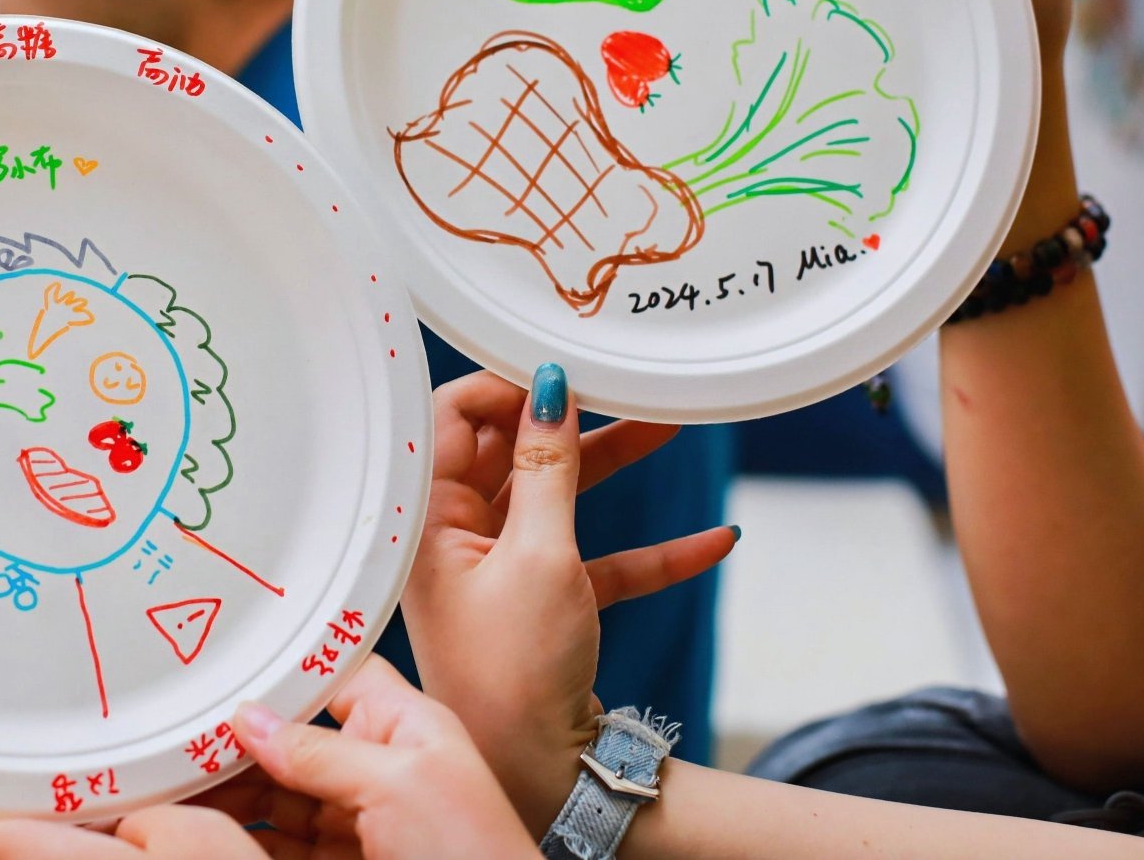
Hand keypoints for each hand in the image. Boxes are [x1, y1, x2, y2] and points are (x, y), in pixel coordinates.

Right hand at [0, 658, 535, 859]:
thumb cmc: (485, 853)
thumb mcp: (406, 785)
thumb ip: (323, 751)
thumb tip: (247, 719)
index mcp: (404, 728)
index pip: (319, 680)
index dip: (262, 674)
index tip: (201, 666)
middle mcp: (374, 775)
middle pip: (276, 746)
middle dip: (214, 742)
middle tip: (145, 732)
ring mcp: (352, 831)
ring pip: (260, 802)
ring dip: (201, 795)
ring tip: (133, 781)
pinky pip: (266, 843)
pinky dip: (219, 839)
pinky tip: (166, 832)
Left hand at [402, 367, 737, 833]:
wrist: (536, 775)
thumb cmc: (512, 672)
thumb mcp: (539, 557)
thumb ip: (548, 468)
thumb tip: (549, 386)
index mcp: (429, 519)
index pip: (452, 421)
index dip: (505, 388)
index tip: (561, 367)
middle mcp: (456, 537)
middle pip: (511, 452)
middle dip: (573, 420)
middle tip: (623, 382)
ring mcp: (501, 570)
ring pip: (560, 498)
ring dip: (617, 467)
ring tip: (676, 425)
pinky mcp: (544, 604)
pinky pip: (599, 559)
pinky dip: (651, 550)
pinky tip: (715, 539)